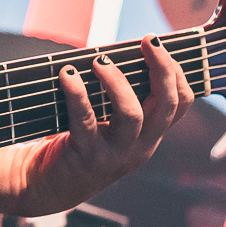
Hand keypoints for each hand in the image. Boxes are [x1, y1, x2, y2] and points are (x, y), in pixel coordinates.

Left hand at [13, 36, 193, 215]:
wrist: (45, 185)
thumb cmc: (76, 142)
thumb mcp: (108, 123)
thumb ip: (117, 96)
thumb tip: (113, 51)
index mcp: (149, 136)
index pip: (180, 104)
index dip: (176, 73)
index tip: (158, 45)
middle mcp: (139, 147)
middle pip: (166, 106)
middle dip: (162, 69)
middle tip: (147, 41)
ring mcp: (114, 154)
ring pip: (132, 114)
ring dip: (117, 82)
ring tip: (99, 61)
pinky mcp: (86, 156)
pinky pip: (85, 120)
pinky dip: (77, 93)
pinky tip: (67, 74)